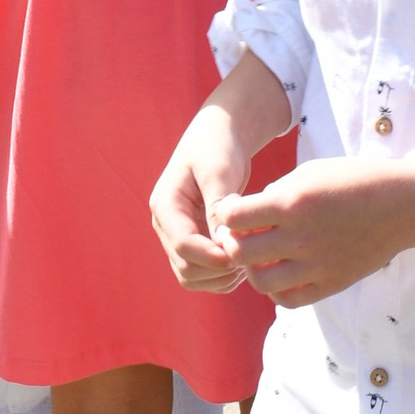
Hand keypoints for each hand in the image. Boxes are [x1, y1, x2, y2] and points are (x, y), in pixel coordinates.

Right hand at [152, 101, 255, 292]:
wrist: (219, 136)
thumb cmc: (218, 146)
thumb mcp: (219, 170)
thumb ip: (218, 205)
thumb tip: (222, 241)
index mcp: (165, 204)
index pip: (183, 245)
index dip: (212, 256)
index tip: (241, 253)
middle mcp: (165, 225)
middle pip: (185, 268)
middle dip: (218, 269)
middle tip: (249, 256)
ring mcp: (177, 236)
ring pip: (191, 277)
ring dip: (220, 277)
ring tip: (247, 259)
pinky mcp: (193, 242)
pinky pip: (201, 275)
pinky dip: (221, 276)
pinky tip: (242, 260)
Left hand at [220, 155, 414, 306]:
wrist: (401, 205)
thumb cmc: (354, 180)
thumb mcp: (309, 173)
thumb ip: (275, 193)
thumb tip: (248, 214)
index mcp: (292, 202)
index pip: (232, 217)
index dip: (225, 214)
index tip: (233, 211)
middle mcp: (300, 236)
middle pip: (240, 253)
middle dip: (232, 244)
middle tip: (240, 237)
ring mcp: (316, 265)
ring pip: (260, 282)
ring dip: (252, 270)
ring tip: (261, 258)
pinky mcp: (331, 284)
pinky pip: (288, 300)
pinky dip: (276, 291)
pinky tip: (281, 274)